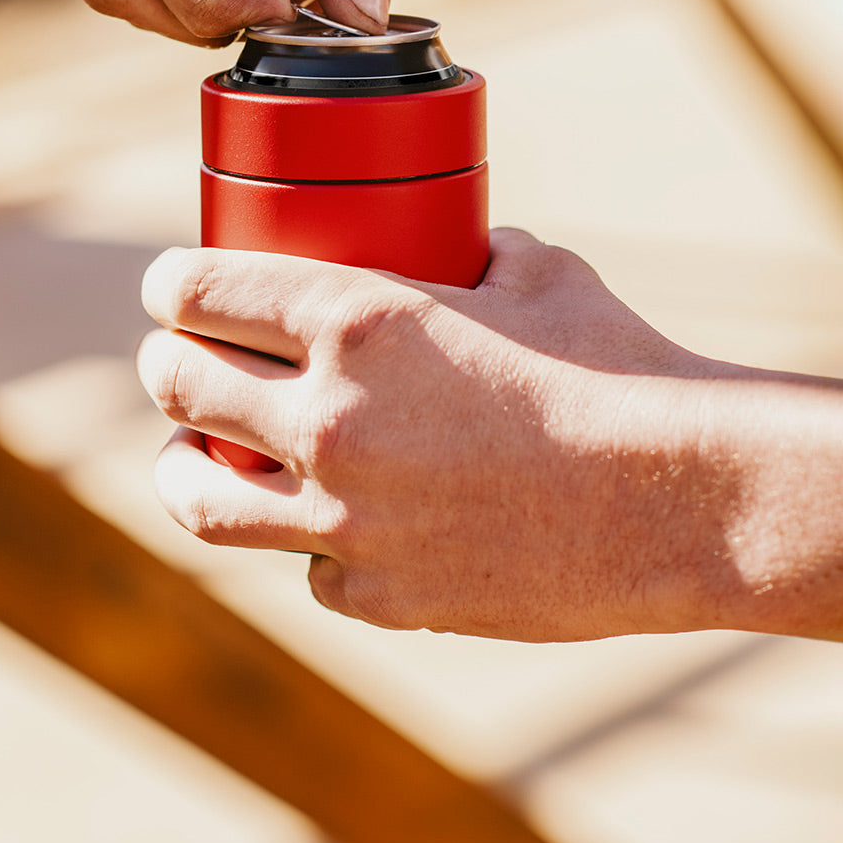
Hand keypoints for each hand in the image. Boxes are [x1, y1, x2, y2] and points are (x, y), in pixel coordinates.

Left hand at [137, 229, 741, 641]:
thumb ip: (478, 252)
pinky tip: (324, 527)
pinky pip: (306, 567)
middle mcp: (329, 417)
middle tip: (174, 360)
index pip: (202, 291)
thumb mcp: (539, 272)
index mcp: (356, 319)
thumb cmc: (615, 368)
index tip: (170, 288)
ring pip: (200, 500)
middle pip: (181, 384)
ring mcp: (346, 516)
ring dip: (179, 467)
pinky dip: (307, 543)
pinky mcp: (378, 594)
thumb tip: (467, 249)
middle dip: (165, 364)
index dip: (171, 285)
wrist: (677, 499)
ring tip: (185, 457)